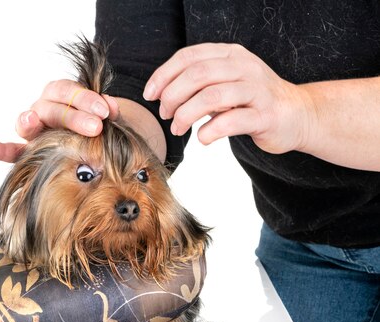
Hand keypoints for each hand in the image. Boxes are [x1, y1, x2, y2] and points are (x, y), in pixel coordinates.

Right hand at [0, 79, 118, 162]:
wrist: (96, 144)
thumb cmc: (100, 127)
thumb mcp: (107, 118)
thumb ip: (108, 112)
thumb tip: (111, 109)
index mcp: (62, 96)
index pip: (68, 91)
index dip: (85, 98)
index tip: (105, 110)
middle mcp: (44, 110)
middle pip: (52, 107)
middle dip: (74, 116)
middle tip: (96, 127)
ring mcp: (33, 130)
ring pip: (29, 122)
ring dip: (30, 121)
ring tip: (32, 120)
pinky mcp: (27, 152)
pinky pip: (11, 151)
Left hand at [143, 42, 310, 153]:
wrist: (299, 115)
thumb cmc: (253, 101)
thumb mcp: (225, 83)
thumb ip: (198, 83)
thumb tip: (161, 94)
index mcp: (231, 55)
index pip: (189, 57)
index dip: (164, 75)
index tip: (150, 95)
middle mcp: (244, 67)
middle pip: (197, 74)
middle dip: (173, 96)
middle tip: (165, 114)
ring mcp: (257, 90)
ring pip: (211, 97)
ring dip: (186, 115)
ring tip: (178, 128)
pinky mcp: (266, 115)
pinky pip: (231, 121)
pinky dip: (209, 131)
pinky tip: (202, 138)